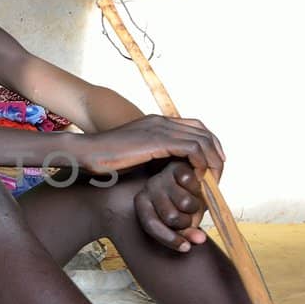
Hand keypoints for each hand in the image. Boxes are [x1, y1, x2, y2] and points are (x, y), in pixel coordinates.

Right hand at [84, 115, 224, 177]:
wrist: (86, 153)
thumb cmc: (104, 160)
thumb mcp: (135, 156)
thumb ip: (153, 157)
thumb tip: (169, 172)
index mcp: (158, 123)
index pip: (197, 127)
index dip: (211, 145)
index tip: (214, 166)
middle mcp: (162, 121)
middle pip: (204, 132)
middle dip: (216, 155)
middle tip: (218, 177)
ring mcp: (160, 128)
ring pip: (202, 140)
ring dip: (212, 161)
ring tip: (212, 181)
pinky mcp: (157, 140)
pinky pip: (192, 148)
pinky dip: (200, 163)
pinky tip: (198, 178)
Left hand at [132, 161, 209, 252]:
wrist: (190, 179)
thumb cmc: (182, 204)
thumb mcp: (181, 220)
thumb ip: (187, 233)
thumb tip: (200, 239)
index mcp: (143, 203)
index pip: (152, 225)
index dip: (170, 240)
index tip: (186, 248)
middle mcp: (148, 189)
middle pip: (172, 218)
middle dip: (187, 221)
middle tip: (191, 216)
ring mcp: (161, 177)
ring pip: (185, 203)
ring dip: (196, 206)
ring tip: (195, 202)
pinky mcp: (176, 167)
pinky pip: (190, 183)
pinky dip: (198, 189)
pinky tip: (198, 188)